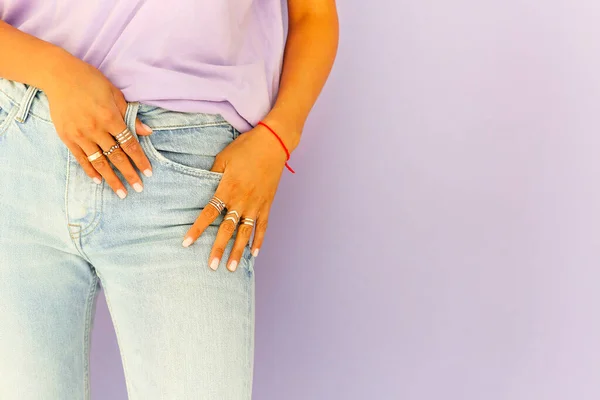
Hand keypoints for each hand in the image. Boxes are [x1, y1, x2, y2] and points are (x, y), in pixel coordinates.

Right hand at [43, 53, 153, 198]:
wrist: (59, 76)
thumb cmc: (91, 81)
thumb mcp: (115, 94)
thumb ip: (130, 115)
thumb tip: (147, 132)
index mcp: (110, 118)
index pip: (130, 144)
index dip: (140, 160)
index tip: (148, 173)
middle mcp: (96, 129)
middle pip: (117, 157)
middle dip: (129, 174)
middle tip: (139, 188)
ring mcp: (80, 135)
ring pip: (99, 162)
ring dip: (111, 179)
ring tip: (121, 192)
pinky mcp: (67, 137)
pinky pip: (81, 158)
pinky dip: (90, 170)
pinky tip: (99, 181)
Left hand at [181, 124, 289, 270]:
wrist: (274, 143)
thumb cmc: (246, 147)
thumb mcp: (223, 157)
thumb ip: (212, 174)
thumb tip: (202, 187)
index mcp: (228, 188)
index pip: (209, 213)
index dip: (197, 229)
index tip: (186, 243)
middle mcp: (242, 200)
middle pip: (227, 229)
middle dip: (219, 249)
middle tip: (211, 267)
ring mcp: (256, 204)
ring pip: (245, 233)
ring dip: (238, 251)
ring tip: (232, 268)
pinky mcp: (267, 204)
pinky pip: (263, 226)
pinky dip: (259, 241)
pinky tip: (254, 254)